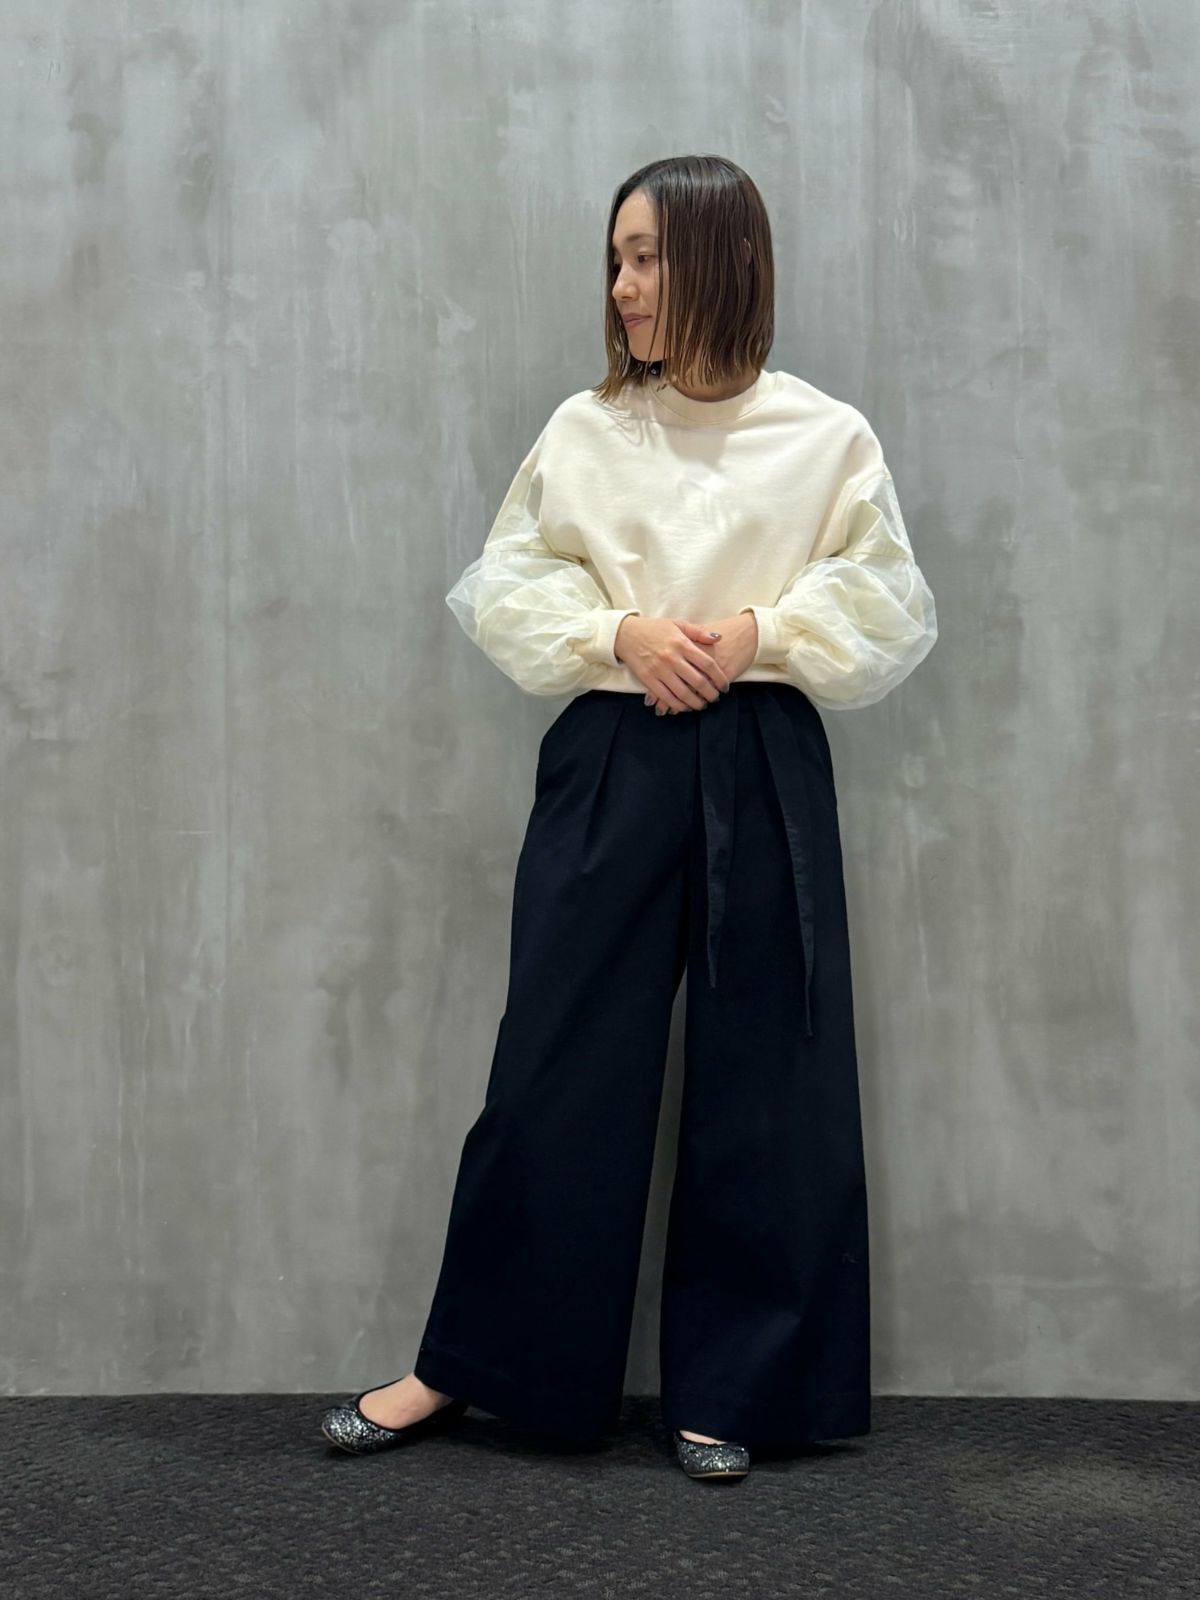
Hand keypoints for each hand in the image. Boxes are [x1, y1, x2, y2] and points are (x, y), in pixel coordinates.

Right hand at [614, 614, 731, 711]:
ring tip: (702, 705)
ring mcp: (659, 670)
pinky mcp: (648, 679)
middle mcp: (671, 658)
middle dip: (710, 693)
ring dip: (695, 702)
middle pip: (697, 681)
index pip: (707, 664)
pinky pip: (666, 697)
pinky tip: (685, 707)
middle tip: (715, 698)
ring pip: (682, 693)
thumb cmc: (654, 629)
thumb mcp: (677, 623)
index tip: (725, 686)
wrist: (626, 634)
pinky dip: (678, 705)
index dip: (719, 677)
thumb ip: (698, 631)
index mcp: (681, 643)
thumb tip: (717, 638)